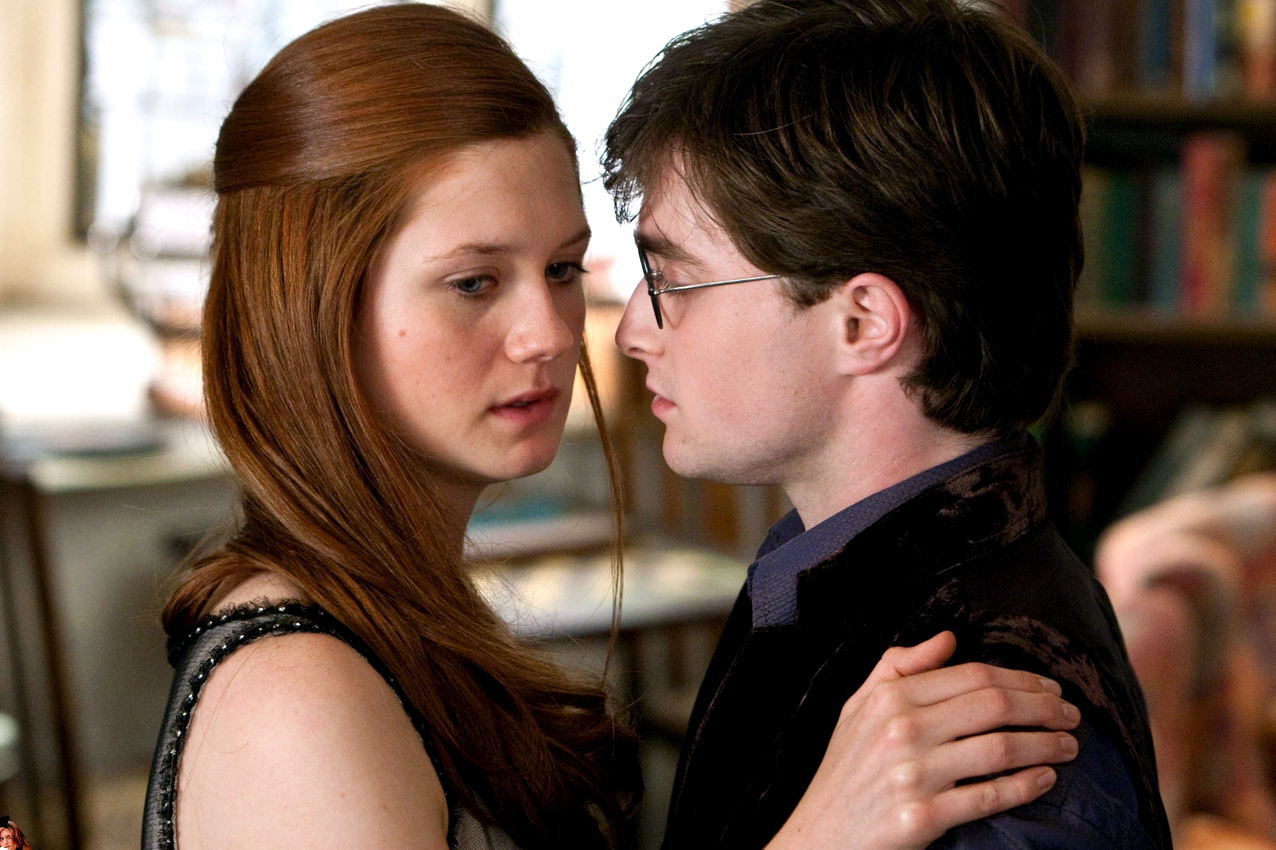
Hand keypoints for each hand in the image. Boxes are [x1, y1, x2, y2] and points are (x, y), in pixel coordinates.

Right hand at [767, 631, 1079, 849]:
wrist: (819, 835)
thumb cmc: (844, 770)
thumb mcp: (858, 707)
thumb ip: (898, 666)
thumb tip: (948, 639)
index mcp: (890, 698)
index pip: (973, 676)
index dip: (1021, 679)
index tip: (1050, 688)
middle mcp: (901, 730)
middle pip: (994, 706)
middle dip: (1044, 708)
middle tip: (1071, 715)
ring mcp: (913, 775)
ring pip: (1000, 749)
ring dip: (1045, 745)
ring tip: (1069, 745)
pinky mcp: (922, 818)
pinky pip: (989, 797)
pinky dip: (1026, 786)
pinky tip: (1046, 778)